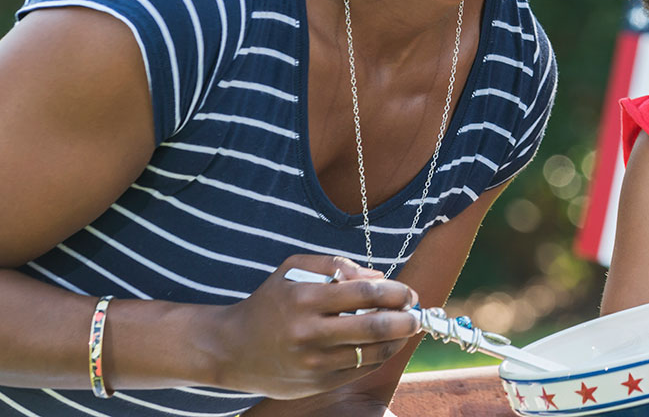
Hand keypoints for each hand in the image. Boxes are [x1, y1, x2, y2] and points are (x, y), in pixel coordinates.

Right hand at [207, 255, 420, 399]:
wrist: (232, 349)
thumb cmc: (270, 302)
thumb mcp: (293, 270)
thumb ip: (336, 265)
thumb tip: (379, 277)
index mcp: (305, 299)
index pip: (366, 294)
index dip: (397, 292)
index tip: (409, 293)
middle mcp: (309, 333)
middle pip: (375, 327)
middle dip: (406, 319)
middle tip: (416, 313)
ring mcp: (313, 363)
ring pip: (372, 352)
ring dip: (397, 340)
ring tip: (404, 329)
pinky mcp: (316, 384)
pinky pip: (359, 370)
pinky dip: (378, 356)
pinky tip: (383, 345)